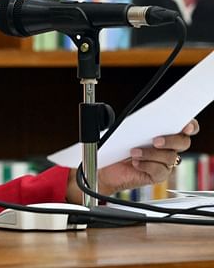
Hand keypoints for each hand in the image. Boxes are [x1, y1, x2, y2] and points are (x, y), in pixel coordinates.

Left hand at [66, 120, 198, 202]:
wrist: (104, 166)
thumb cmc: (115, 145)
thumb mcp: (126, 130)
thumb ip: (140, 124)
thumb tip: (146, 119)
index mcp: (164, 132)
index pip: (186, 128)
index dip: (191, 126)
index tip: (185, 125)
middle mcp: (168, 148)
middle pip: (183, 143)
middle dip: (171, 140)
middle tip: (155, 140)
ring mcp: (164, 163)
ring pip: (170, 157)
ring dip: (151, 154)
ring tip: (134, 152)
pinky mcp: (157, 176)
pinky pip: (160, 171)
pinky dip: (146, 165)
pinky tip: (135, 163)